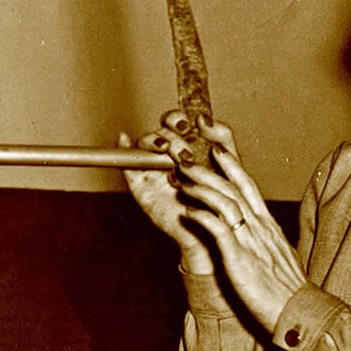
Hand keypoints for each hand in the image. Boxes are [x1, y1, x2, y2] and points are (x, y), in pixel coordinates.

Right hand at [122, 110, 214, 273]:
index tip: (186, 126)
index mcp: (185, 147)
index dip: (176, 120)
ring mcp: (153, 171)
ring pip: (142, 145)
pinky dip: (122, 150)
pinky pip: (126, 166)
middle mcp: (167, 157)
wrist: (213, 232)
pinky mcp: (141, 187)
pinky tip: (124, 140)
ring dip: (152, 142)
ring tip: (167, 155)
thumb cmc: (221, 201)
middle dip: (170, 137)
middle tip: (185, 153)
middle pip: (158, 132)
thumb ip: (222, 138)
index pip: (173, 123)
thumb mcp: (228, 166)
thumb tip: (204, 118)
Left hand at [167, 117, 307, 332]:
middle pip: (232, 188)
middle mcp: (261, 228)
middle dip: (207, 170)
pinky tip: (187, 212)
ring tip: (181, 180)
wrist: (303, 316)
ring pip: (224, 202)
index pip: (249, 187)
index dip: (232, 166)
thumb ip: (266, 242)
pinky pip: (218, 230)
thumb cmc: (290, 292)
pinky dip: (202, 217)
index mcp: (269, 227)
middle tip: (185, 159)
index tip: (217, 150)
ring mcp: (251, 242)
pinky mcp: (241, 260)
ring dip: (201, 188)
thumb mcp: (280, 258)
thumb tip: (258, 234)